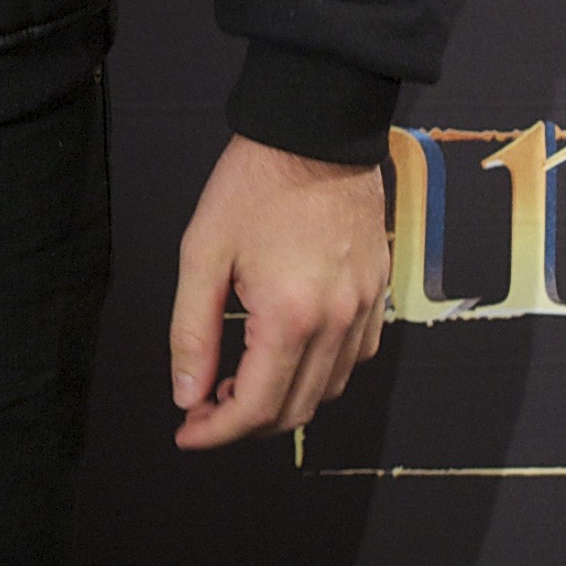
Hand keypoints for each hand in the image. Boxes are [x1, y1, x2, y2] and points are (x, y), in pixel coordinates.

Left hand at [168, 132, 389, 449]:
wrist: (315, 133)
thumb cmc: (254, 185)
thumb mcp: (203, 254)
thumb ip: (192, 333)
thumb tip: (188, 396)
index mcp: (290, 317)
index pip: (255, 408)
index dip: (215, 433)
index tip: (187, 431)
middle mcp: (336, 323)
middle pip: (294, 411)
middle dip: (244, 422)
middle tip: (205, 404)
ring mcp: (364, 309)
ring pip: (328, 391)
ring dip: (282, 400)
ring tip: (240, 377)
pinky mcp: (378, 293)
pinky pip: (355, 358)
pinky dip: (320, 373)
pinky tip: (287, 352)